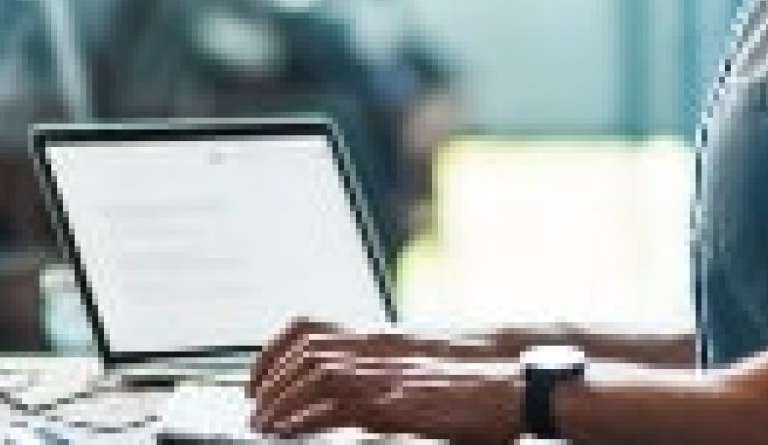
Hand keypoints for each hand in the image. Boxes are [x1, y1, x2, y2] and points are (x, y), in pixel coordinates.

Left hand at [250, 353, 522, 442]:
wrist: (515, 392)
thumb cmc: (476, 392)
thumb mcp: (421, 380)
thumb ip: (386, 383)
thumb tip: (356, 398)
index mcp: (380, 346)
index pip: (310, 334)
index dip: (276, 354)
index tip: (256, 380)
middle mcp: (379, 356)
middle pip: (306, 356)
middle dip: (270, 382)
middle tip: (252, 409)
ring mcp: (388, 379)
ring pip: (315, 378)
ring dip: (282, 401)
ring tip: (262, 424)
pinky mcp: (398, 407)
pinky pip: (339, 409)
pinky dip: (308, 419)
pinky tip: (290, 434)